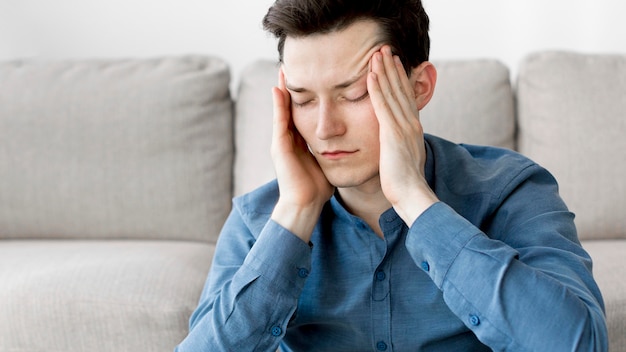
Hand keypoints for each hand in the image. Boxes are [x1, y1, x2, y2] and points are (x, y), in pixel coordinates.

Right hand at [270, 69, 334, 240]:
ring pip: (281, 109)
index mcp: (301, 140)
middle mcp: (289, 137)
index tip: (313, 74)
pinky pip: (279, 121)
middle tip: (293, 63)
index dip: (307, 92)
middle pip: (290, 105)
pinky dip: (278, 105)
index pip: (303, 110)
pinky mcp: (278, 147)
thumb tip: (350, 139)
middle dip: (292, 86)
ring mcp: (281, 141)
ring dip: (281, 89)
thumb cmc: (318, 187)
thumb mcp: (328, 160)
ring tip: (283, 69)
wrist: (305, 204)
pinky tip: (279, 89)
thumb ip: (333, 147)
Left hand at [367, 46, 438, 224]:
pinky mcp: (392, 132)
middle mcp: (410, 123)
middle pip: (400, 89)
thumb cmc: (406, 183)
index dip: (400, 79)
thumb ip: (401, 146)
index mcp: (413, 128)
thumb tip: (398, 145)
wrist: (412, 194)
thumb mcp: (405, 159)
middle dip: (392, 68)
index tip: (394, 64)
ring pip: (392, 92)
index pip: (405, 98)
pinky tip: (370, 74)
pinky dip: (376, 88)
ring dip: (384, 71)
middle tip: (385, 49)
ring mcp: (402, 126)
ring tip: (377, 53)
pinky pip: (382, 105)